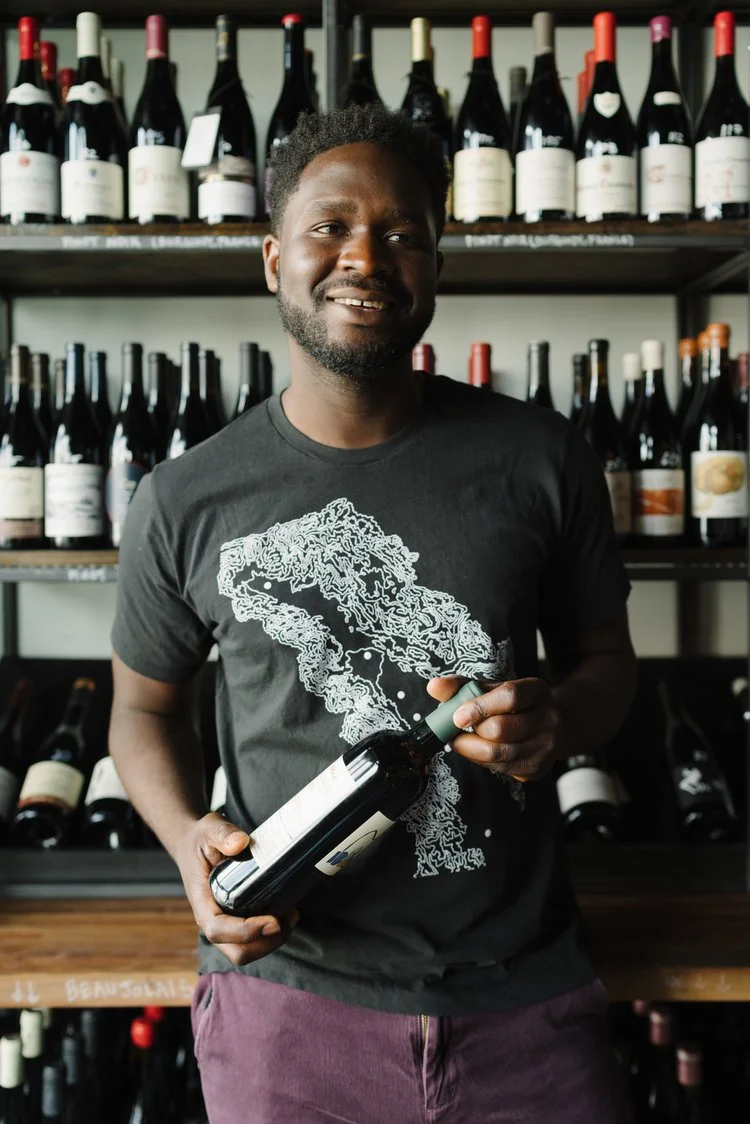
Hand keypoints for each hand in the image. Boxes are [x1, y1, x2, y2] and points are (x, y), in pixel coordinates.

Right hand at [174, 812, 298, 966]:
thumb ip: (223, 834)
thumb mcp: (209, 829)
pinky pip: (253, 940)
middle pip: (236, 951)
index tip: (274, 922)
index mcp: (202, 901)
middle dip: (266, 943)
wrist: (193, 844)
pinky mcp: (235, 919)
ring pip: (247, 950)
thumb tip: (240, 842)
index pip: (219, 930)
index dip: (247, 932)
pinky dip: (272, 935)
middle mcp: (211, 918)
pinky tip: (286, 912)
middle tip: (289, 918)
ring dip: (272, 941)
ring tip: (292, 915)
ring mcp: (224, 922)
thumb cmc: (201, 839)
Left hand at [426, 675, 561, 780]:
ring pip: (499, 754)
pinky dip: (481, 760)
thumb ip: (463, 686)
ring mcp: (546, 747)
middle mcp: (548, 719)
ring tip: (460, 740)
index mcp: (537, 691)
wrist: (555, 725)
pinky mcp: (538, 769)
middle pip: (501, 729)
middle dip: (472, 731)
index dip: (480, 707)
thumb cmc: (516, 704)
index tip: (457, 716)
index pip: (510, 697)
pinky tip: (477, 750)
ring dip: (471, 749)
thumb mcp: (494, 688)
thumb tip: (434, 686)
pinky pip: (501, 769)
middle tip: (457, 728)